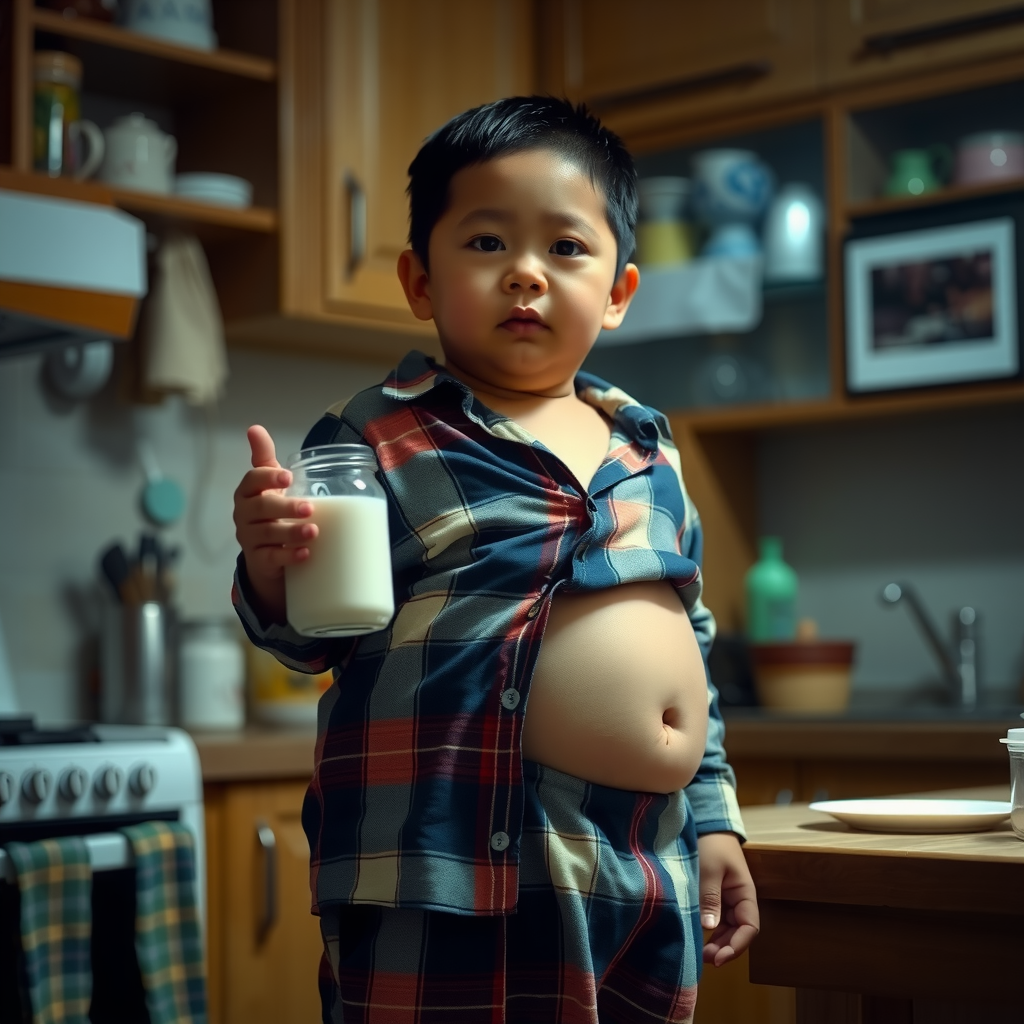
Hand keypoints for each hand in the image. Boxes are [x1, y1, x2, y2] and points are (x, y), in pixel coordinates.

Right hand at [233, 425, 316, 621]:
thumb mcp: (268, 483)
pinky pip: (271, 558)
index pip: (251, 481)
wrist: (265, 551)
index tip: (288, 477)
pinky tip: (305, 553)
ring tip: (314, 531)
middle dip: (285, 507)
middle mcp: (245, 515)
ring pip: (268, 534)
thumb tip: (254, 427)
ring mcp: (250, 539)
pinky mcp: (260, 560)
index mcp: (247, 492)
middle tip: (310, 507)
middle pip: (261, 508)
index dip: (267, 478)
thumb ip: (263, 458)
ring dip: (291, 532)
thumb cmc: (269, 509)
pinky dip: (288, 556)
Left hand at [697, 831, 758, 966]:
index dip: (737, 946)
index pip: (749, 927)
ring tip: (700, 954)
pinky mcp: (715, 899)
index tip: (719, 958)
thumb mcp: (709, 870)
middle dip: (724, 949)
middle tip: (704, 959)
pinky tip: (698, 939)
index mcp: (745, 894)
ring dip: (717, 944)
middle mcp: (739, 901)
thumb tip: (709, 927)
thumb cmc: (711, 845)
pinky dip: (710, 933)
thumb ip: (710, 897)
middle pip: (738, 933)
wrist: (706, 826)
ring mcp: (727, 901)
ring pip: (727, 930)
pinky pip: (717, 921)